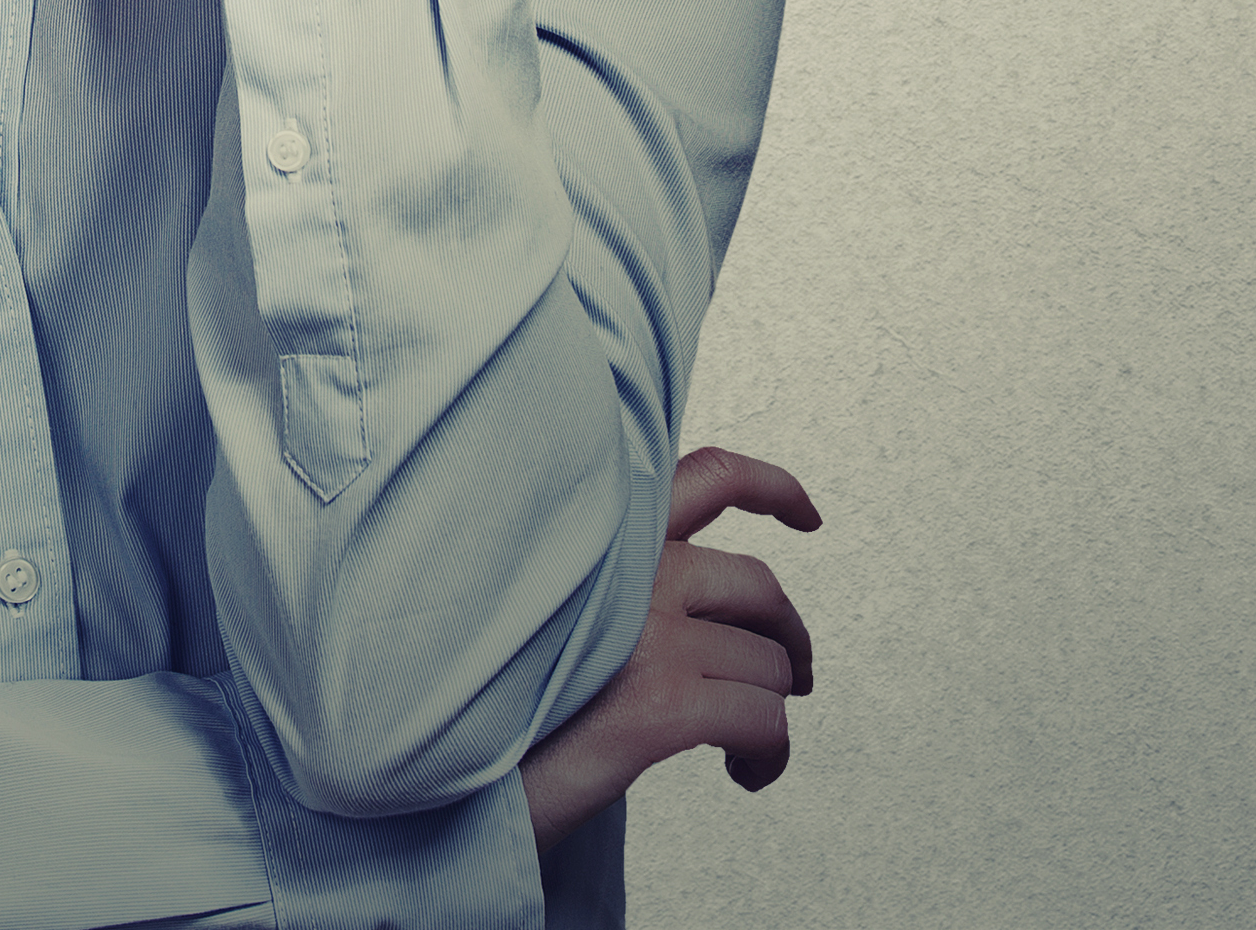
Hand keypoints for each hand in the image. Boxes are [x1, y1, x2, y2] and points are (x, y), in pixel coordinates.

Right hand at [520, 446, 822, 845]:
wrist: (449, 777)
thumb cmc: (499, 700)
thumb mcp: (554, 609)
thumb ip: (615, 584)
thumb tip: (693, 614)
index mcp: (606, 538)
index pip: (706, 477)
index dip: (771, 488)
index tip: (807, 515)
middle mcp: (632, 569)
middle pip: (758, 586)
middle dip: (789, 637)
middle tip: (794, 676)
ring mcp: (648, 634)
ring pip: (768, 664)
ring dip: (773, 711)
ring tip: (743, 751)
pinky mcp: (660, 704)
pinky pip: (763, 721)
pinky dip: (769, 754)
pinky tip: (744, 773)